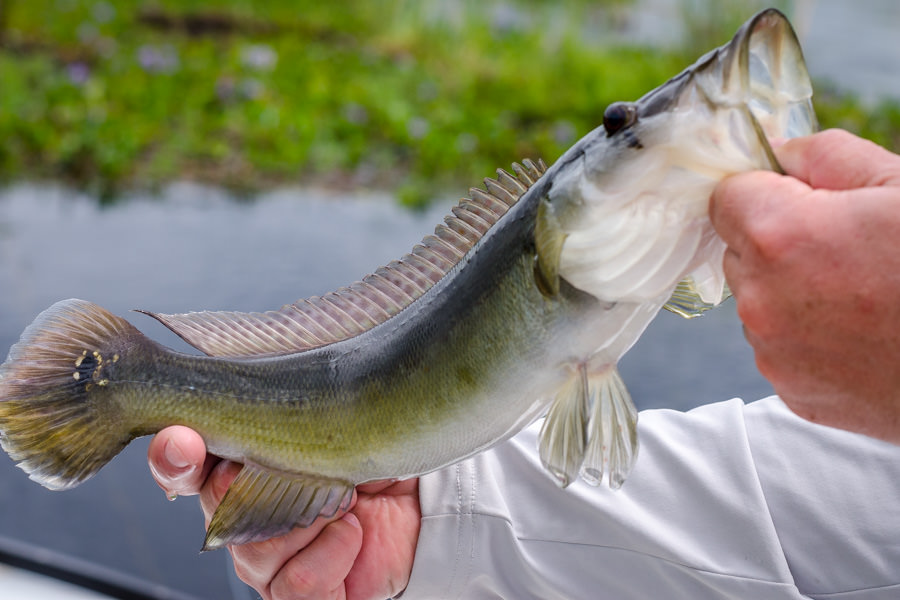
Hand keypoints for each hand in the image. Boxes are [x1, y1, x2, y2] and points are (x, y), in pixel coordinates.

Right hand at [148, 426, 420, 599]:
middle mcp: (247, 519)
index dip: (175, 456)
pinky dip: (332, 551)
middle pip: (216, 506)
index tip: (182, 439)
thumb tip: (266, 392)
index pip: (186, 466)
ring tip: (343, 496)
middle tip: (291, 465)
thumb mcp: (339, 419)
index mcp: (243, 470)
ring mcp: (273, 563)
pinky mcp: (306, 594)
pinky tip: (352, 531)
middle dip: (251, 481)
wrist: (426, 503)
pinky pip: (298, 582)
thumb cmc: (376, 456)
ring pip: (253, 548)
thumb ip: (294, 408)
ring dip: (304, 515)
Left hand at [710, 129, 899, 441]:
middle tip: (848, 248)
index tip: (799, 197)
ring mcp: (774, 352)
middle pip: (741, 251)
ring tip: (863, 294)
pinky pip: (781, 346)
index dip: (765, 190)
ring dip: (793, 291)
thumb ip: (827, 156)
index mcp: (780, 236)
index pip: (725, 197)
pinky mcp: (793, 391)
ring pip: (760, 301)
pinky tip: (862, 333)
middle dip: (779, 242)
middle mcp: (762, 299)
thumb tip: (781, 153)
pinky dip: (810, 336)